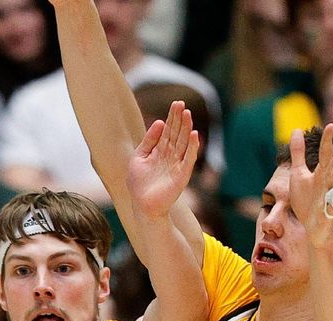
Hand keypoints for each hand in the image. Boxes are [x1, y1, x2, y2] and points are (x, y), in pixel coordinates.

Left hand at [126, 100, 198, 218]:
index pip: (168, 130)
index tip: (176, 103)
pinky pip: (188, 158)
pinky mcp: (182, 174)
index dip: (172, 117)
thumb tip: (159, 122)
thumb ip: (148, 141)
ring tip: (188, 114)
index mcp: (160, 151)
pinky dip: (192, 147)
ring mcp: (177, 164)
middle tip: (182, 103)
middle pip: (177, 133)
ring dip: (187, 129)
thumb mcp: (138, 158)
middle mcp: (170, 156)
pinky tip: (194, 135)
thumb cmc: (138, 184)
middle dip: (180, 119)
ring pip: (184, 143)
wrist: (142, 205)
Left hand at [288, 124, 332, 247]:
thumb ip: (298, 153)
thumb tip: (296, 130)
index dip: (327, 141)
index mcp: (320, 173)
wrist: (314, 225)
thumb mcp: (298, 173)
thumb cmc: (307, 198)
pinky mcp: (328, 214)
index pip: (325, 155)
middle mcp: (327, 184)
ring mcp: (329, 200)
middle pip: (332, 172)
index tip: (331, 126)